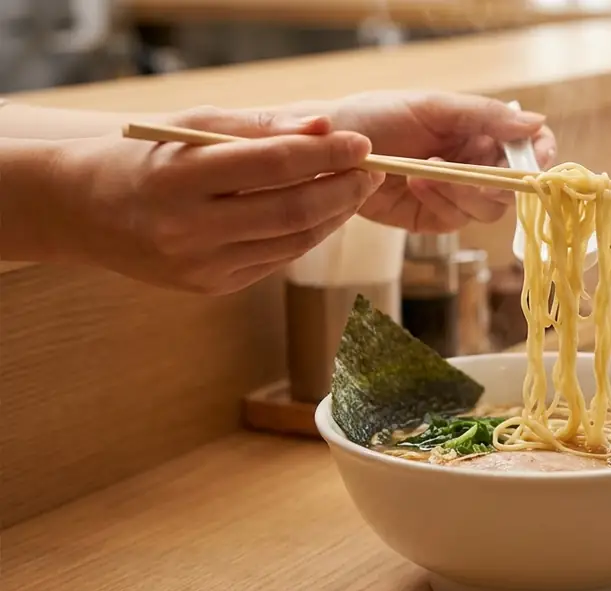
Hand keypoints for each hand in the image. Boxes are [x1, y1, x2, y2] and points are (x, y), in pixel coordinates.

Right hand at [52, 106, 383, 293]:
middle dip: (343, 190)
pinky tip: (321, 214)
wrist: (80, 210)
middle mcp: (189, 228)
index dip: (326, 154)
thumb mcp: (190, 126)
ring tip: (353, 190)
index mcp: (180, 178)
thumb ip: (259, 126)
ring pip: (293, 242)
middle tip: (371, 171)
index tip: (361, 145)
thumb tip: (325, 127)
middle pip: (293, 211)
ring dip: (334, 216)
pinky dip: (307, 236)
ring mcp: (200, 265)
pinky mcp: (211, 287)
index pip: (274, 165)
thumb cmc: (142, 156)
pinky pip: (275, 260)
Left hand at [296, 91, 556, 232]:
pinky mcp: (434, 218)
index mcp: (481, 132)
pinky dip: (438, 203)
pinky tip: (412, 184)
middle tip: (461, 173)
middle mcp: (475, 164)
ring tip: (423, 173)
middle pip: (512, 187)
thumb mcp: (432, 106)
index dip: (539, 158)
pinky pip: (455, 222)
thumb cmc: (376, 116)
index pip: (530, 148)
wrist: (329, 150)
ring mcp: (456, 195)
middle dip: (491, 184)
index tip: (534, 164)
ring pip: (487, 211)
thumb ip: (484, 115)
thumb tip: (536, 122)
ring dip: (460, 193)